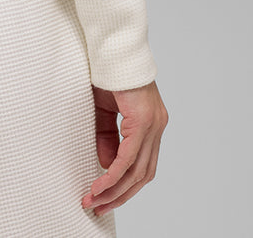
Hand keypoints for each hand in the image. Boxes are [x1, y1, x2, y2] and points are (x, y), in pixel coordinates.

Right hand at [82, 81, 167, 216]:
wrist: (113, 46)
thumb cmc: (107, 73)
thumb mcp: (104, 110)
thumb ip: (107, 137)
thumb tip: (108, 165)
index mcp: (151, 124)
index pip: (142, 165)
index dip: (125, 185)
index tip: (104, 197)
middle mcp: (157, 126)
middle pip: (143, 174)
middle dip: (120, 194)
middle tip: (98, 206)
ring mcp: (153, 124)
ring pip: (138, 170)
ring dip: (116, 189)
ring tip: (95, 199)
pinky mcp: (144, 120)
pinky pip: (130, 156)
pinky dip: (115, 173)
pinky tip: (102, 182)